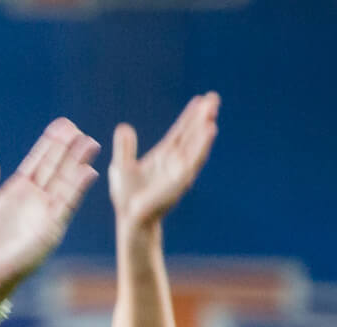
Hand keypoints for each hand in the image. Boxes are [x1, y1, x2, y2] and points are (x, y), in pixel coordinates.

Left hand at [0, 118, 100, 301]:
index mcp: (16, 191)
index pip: (37, 162)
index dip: (49, 145)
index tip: (62, 126)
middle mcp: (35, 198)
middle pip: (56, 167)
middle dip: (68, 149)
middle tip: (79, 129)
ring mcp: (45, 212)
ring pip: (66, 182)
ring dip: (78, 163)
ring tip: (90, 142)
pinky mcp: (51, 228)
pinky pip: (67, 205)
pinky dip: (77, 189)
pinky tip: (87, 172)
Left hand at [110, 92, 218, 232]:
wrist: (130, 218)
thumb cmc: (127, 196)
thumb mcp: (122, 166)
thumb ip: (125, 148)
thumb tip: (124, 127)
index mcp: (163, 155)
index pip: (180, 131)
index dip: (190, 116)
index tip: (201, 99)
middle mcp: (175, 161)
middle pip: (192, 134)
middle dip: (203, 116)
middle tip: (214, 97)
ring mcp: (180, 170)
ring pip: (196, 145)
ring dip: (205, 129)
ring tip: (212, 112)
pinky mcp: (181, 180)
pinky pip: (194, 160)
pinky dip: (202, 146)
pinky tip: (210, 131)